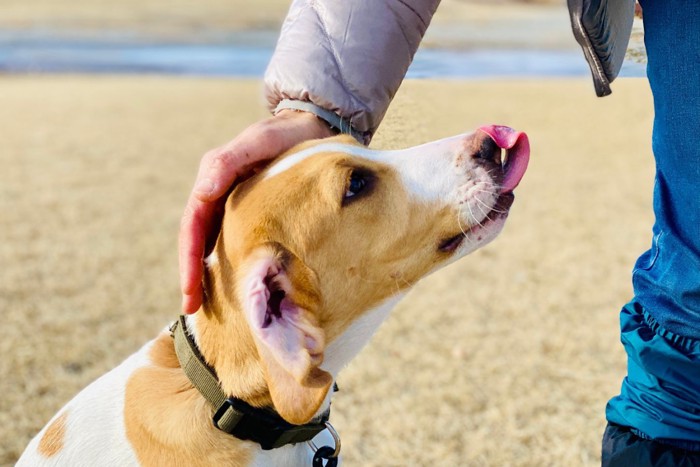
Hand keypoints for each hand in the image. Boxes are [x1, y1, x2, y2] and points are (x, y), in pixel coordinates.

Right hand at [179, 110, 333, 313]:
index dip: (188, 258)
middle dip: (193, 276)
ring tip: (208, 309)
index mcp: (214, 178)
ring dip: (209, 274)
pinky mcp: (254, 213)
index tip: (189, 289)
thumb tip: (202, 190)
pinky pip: (237, 241)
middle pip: (198, 241)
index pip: (193, 225)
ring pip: (215, 244)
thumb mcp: (260, 141)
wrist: (314, 127)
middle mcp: (219, 194)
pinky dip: (231, 264)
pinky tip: (238, 287)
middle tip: (191, 310)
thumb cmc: (287, 133)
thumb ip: (230, 160)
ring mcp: (235, 205)